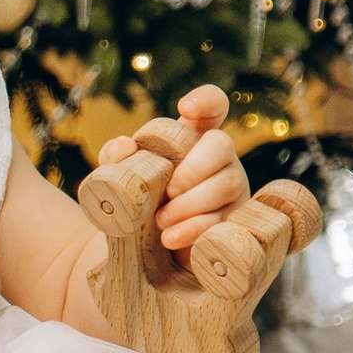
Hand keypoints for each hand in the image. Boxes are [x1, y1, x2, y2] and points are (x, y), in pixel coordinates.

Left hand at [98, 83, 249, 258]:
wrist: (146, 252)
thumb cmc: (140, 203)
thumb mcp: (124, 179)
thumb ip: (117, 160)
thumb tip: (123, 146)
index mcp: (192, 138)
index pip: (212, 106)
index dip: (206, 100)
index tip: (185, 108)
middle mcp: (218, 158)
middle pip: (222, 143)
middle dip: (193, 168)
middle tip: (168, 190)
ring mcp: (231, 187)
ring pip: (227, 183)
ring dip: (189, 203)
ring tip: (160, 220)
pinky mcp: (236, 220)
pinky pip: (225, 219)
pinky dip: (194, 228)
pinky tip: (170, 238)